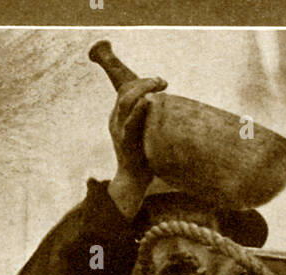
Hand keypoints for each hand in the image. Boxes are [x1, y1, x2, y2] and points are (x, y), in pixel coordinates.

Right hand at [107, 76, 165, 217]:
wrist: (133, 182)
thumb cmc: (144, 157)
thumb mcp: (145, 132)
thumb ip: (150, 118)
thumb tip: (169, 105)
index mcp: (119, 116)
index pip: (127, 90)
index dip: (143, 81)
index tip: (161, 82)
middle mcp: (116, 120)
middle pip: (126, 90)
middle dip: (145, 82)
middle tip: (162, 81)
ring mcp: (119, 130)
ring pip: (126, 101)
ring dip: (143, 89)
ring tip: (159, 84)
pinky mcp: (125, 142)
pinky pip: (130, 122)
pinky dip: (139, 110)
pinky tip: (149, 102)